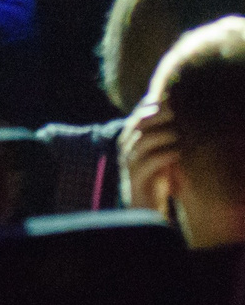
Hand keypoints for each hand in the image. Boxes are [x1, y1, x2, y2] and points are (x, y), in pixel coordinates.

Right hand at [120, 100, 180, 214]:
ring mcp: (129, 163)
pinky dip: (163, 156)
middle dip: (154, 116)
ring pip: (141, 143)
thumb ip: (160, 135)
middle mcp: (126, 148)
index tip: (166, 99)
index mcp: (130, 139)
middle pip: (137, 126)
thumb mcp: (158, 151)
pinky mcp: (137, 179)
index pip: (136, 116)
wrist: (145, 205)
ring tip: (177, 133)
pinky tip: (177, 153)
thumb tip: (174, 112)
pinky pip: (148, 164)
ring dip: (160, 135)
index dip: (148, 106)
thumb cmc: (154, 176)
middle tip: (173, 111)